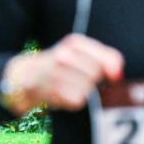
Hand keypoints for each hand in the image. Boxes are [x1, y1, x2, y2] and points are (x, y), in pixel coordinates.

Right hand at [1, 34, 123, 113]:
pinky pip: (76, 100)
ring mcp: (56, 73)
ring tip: (68, 86)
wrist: (25, 76)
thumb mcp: (83, 54)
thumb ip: (108, 59)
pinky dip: (72, 100)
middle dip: (93, 80)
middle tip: (78, 78)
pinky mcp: (52, 90)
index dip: (112, 70)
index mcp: (75, 42)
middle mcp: (64, 55)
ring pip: (87, 88)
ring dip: (82, 91)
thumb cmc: (62, 65)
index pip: (108, 59)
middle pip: (97, 75)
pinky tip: (61, 94)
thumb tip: (118, 76)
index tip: (111, 76)